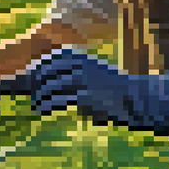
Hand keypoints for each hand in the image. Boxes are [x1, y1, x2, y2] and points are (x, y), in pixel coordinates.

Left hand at [17, 48, 168, 132]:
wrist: (137, 98)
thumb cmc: (113, 88)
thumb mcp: (93, 73)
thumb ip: (73, 72)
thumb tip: (49, 78)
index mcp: (80, 57)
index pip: (47, 60)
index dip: (36, 72)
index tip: (31, 82)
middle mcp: (79, 65)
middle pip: (44, 72)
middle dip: (34, 84)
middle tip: (32, 96)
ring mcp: (81, 80)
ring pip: (48, 86)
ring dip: (39, 98)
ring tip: (38, 106)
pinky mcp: (84, 96)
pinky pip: (57, 100)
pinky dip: (47, 106)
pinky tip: (45, 111)